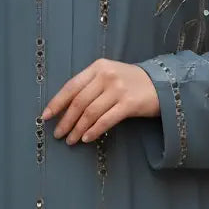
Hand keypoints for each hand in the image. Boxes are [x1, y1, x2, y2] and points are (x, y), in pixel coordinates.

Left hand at [42, 58, 160, 144]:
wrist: (162, 83)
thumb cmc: (131, 82)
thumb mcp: (109, 75)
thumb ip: (90, 85)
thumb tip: (65, 108)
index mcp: (98, 67)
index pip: (71, 86)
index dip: (57, 103)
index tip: (46, 116)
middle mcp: (106, 76)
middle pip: (79, 102)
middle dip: (66, 120)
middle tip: (58, 134)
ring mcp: (118, 89)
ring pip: (90, 113)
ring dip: (77, 129)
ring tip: (71, 140)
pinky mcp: (129, 104)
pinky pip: (106, 120)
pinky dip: (94, 131)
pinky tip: (87, 138)